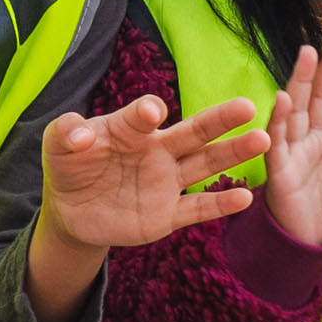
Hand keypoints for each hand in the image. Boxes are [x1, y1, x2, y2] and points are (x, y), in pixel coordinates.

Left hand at [34, 95, 262, 256]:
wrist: (71, 211)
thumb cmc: (70, 165)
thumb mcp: (58, 144)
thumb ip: (66, 132)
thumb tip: (80, 134)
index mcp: (132, 129)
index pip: (146, 114)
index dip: (147, 112)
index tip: (152, 114)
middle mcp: (158, 151)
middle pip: (195, 132)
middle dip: (221, 120)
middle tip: (249, 106)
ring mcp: (166, 183)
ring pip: (205, 165)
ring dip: (233, 154)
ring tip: (263, 140)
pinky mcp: (166, 215)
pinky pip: (197, 208)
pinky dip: (220, 204)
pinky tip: (245, 197)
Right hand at [260, 38, 321, 249]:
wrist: (309, 246)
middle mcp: (309, 139)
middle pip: (318, 97)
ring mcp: (292, 150)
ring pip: (296, 109)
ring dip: (301, 82)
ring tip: (308, 53)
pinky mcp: (278, 169)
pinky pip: (278, 141)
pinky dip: (279, 119)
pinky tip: (284, 97)